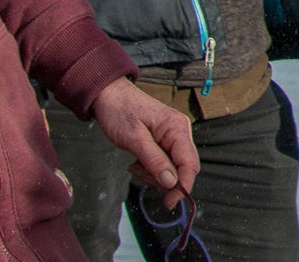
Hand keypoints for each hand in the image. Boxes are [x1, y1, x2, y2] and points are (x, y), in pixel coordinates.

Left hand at [89, 80, 197, 210]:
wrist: (109, 95)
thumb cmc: (120, 112)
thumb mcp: (134, 138)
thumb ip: (154, 160)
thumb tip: (172, 182)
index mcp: (177, 128)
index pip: (189, 163)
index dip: (183, 185)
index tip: (169, 203)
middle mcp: (180, 132)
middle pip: (183, 167)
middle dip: (163, 179)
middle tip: (139, 174)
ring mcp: (173, 137)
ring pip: (172, 168)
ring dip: (153, 174)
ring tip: (134, 165)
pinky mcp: (164, 141)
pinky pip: (164, 163)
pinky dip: (150, 168)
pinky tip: (136, 162)